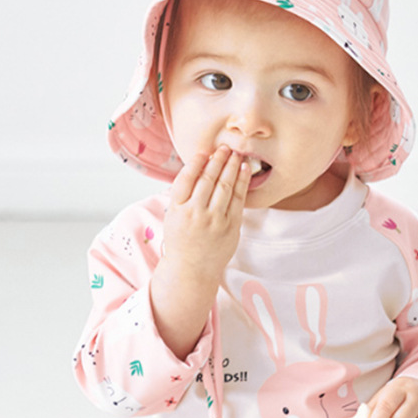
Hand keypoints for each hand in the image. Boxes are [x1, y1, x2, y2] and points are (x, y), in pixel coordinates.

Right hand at [163, 146, 250, 281]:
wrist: (192, 270)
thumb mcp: (173, 216)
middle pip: (208, 179)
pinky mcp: (230, 227)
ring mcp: (214, 221)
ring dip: (231, 166)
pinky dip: (242, 182)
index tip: (204, 152)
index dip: (196, 162)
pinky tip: (244, 169)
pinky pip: (239, 199)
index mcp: (177, 209)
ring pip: (225, 186)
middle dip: (218, 160)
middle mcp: (195, 213)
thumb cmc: (182, 241)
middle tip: (224, 147)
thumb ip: (182, 195)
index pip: (186, 178)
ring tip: (236, 154)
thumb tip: (198, 167)